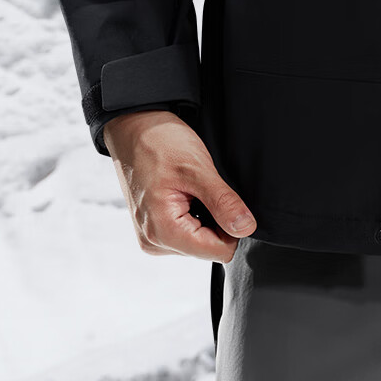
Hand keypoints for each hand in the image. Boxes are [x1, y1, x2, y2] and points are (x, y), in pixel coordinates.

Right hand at [104, 108, 256, 262]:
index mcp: (163, 232)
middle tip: (205, 189)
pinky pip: (188, 233)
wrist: (134, 129)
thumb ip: (223, 203)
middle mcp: (154, 242)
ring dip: (205, 216)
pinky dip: (195, 214)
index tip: (226, 201)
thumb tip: (246, 228)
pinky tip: (186, 194)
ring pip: (200, 242)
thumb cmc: (160, 144)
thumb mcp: (198, 170)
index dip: (232, 227)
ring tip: (192, 189)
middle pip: (209, 248)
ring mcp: (152, 237)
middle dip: (217, 220)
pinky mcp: (154, 229)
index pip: (218, 252)